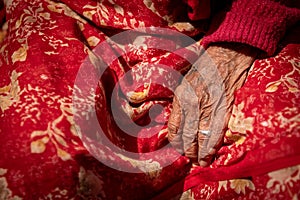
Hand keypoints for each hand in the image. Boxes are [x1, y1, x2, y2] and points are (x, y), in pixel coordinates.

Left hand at [168, 43, 256, 166]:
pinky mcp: (225, 109)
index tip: (179, 147)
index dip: (176, 142)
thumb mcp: (184, 83)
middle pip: (187, 136)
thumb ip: (180, 103)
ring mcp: (209, 107)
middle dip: (188, 151)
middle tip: (190, 158)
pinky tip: (210, 155)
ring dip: (200, 153)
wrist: (227, 56)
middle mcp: (193, 104)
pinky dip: (213, 147)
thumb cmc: (204, 69)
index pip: (174, 128)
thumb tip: (178, 122)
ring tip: (200, 161)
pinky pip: (217, 133)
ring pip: (202, 138)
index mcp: (181, 97)